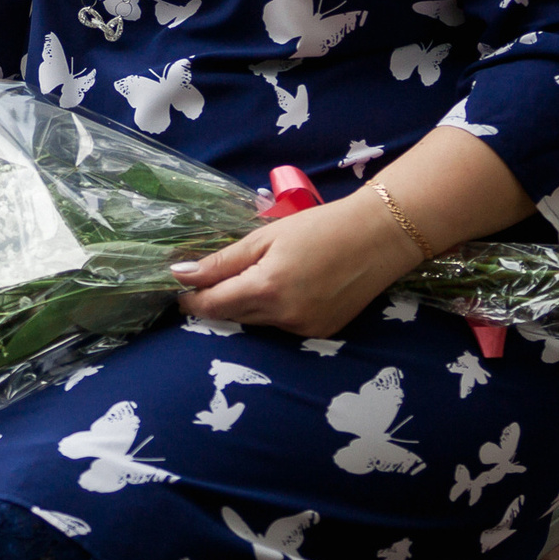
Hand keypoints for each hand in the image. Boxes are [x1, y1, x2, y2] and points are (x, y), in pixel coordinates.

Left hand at [172, 195, 416, 337]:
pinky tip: (285, 289)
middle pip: (233, 317)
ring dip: (246, 306)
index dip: (192, 301)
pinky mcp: (322, 332)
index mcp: (266, 289)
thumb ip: (223, 260)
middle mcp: (284, 317)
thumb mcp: (266, 237)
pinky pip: (284, 327)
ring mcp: (305, 329)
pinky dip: (274, 311)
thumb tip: (182, 274)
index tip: (180, 291)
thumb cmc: (320, 227)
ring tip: (255, 278)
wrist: (379, 236)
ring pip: (258, 323)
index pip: (214, 306)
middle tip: (211, 281)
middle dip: (218, 301)